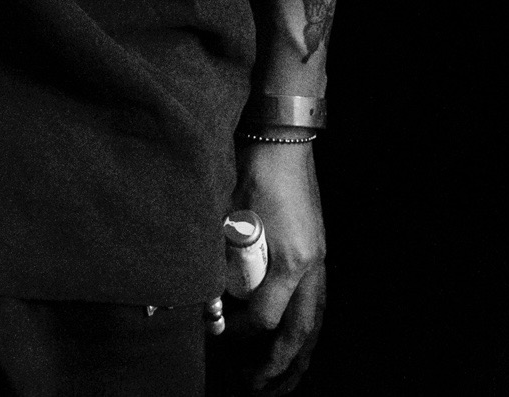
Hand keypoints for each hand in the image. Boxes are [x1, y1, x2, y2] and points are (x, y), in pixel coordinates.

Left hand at [223, 137, 326, 392]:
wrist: (281, 136)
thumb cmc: (252, 171)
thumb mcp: (227, 217)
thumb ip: (214, 261)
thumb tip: (189, 302)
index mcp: (290, 260)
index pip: (263, 318)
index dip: (236, 333)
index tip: (214, 335)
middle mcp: (311, 263)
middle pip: (301, 330)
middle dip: (280, 365)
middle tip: (257, 388)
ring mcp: (319, 255)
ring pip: (316, 318)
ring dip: (300, 352)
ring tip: (283, 379)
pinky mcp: (318, 247)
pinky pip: (319, 300)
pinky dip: (309, 326)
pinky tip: (299, 339)